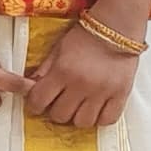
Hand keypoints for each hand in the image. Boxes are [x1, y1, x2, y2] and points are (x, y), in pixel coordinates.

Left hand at [24, 24, 141, 131]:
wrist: (117, 28)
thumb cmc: (85, 37)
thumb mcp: (58, 49)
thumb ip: (43, 69)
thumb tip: (29, 86)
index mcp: (62, 72)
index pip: (39, 101)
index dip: (35, 105)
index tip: (38, 103)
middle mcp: (81, 85)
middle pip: (60, 116)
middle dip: (56, 111)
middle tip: (60, 103)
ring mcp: (102, 92)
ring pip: (82, 123)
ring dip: (77, 117)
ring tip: (78, 107)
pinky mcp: (120, 95)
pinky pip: (107, 120)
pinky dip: (100, 119)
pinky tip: (96, 109)